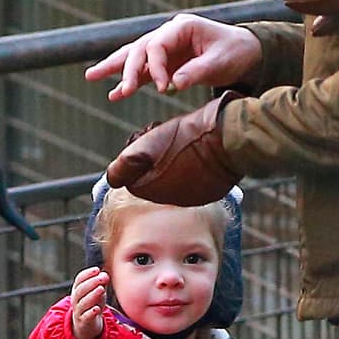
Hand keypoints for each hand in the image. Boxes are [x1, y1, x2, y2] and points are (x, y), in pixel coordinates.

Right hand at [69, 267, 109, 338]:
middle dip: (91, 282)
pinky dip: (91, 312)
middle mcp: (76, 299)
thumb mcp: (97, 292)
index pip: (79, 279)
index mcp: (78, 289)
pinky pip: (86, 316)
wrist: (86, 324)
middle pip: (81, 289)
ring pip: (83, 302)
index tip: (97, 269)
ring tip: (101, 289)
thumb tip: (105, 275)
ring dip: (92, 295)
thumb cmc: (92, 304)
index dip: (87, 274)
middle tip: (103, 278)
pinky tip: (98, 308)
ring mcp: (79, 310)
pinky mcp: (83, 321)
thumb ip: (100, 283)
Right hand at [85, 13, 262, 101]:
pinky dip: (129, 82)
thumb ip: (197, 71)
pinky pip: (143, 72)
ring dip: (114, 68)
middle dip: (127, 69)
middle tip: (123, 91)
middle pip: (139, 49)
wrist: (247, 54)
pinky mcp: (166, 64)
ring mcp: (165, 49)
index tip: (164, 88)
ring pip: (134, 57)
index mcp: (182, 27)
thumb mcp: (221, 62)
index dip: (155, 67)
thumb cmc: (236, 52)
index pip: (157, 45)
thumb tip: (174, 85)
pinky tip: (114, 93)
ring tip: (91, 77)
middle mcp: (169, 35)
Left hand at [105, 96, 237, 205]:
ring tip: (181, 142)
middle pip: (149, 178)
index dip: (134, 155)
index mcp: (152, 192)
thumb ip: (122, 167)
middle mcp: (170, 201)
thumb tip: (111, 180)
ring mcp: (191, 198)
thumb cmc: (186, 137)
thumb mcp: (145, 146)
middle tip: (161, 137)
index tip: (145, 137)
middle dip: (150, 159)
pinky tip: (195, 151)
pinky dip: (189, 167)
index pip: (130, 177)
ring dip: (169, 162)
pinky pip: (191, 181)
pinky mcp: (208, 192)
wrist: (227, 138)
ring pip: (169, 179)